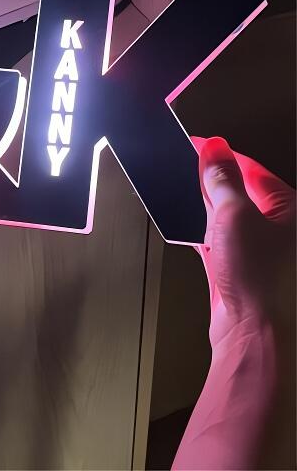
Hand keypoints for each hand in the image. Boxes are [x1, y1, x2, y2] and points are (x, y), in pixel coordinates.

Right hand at [173, 137, 294, 469]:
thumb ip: (221, 178)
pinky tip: (192, 230)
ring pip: (230, 215)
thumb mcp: (233, 215)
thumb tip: (214, 147)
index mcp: (291, 209)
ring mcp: (264, 249)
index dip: (221, 155)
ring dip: (208, 207)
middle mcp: (282, 228)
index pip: (252, 169)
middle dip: (214, 182)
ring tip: (190, 202)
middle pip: (241, 191)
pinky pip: (221, 239)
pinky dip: (206, 232)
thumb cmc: (258, 277)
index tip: (197, 144)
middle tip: (189, 171)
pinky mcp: (245, 268)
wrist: (254, 333)